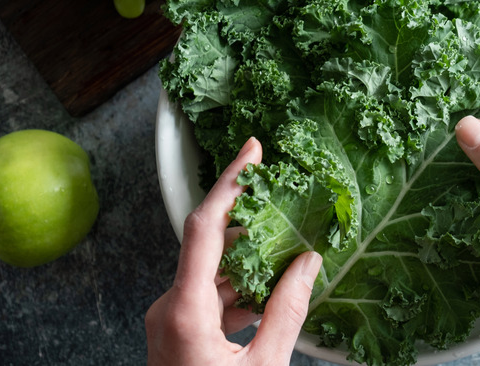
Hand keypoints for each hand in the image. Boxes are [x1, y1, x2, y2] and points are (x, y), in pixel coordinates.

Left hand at [145, 137, 322, 365]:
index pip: (203, 226)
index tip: (252, 149)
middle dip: (252, 227)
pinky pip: (209, 295)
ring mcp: (169, 318)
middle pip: (210, 246)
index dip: (230, 182)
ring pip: (212, 272)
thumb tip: (311, 263)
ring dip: (249, 263)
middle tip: (289, 209)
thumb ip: (290, 310)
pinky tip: (271, 293)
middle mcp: (168, 306)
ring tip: (290, 255)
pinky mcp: (176, 329)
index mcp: (184, 311)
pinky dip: (240, 289)